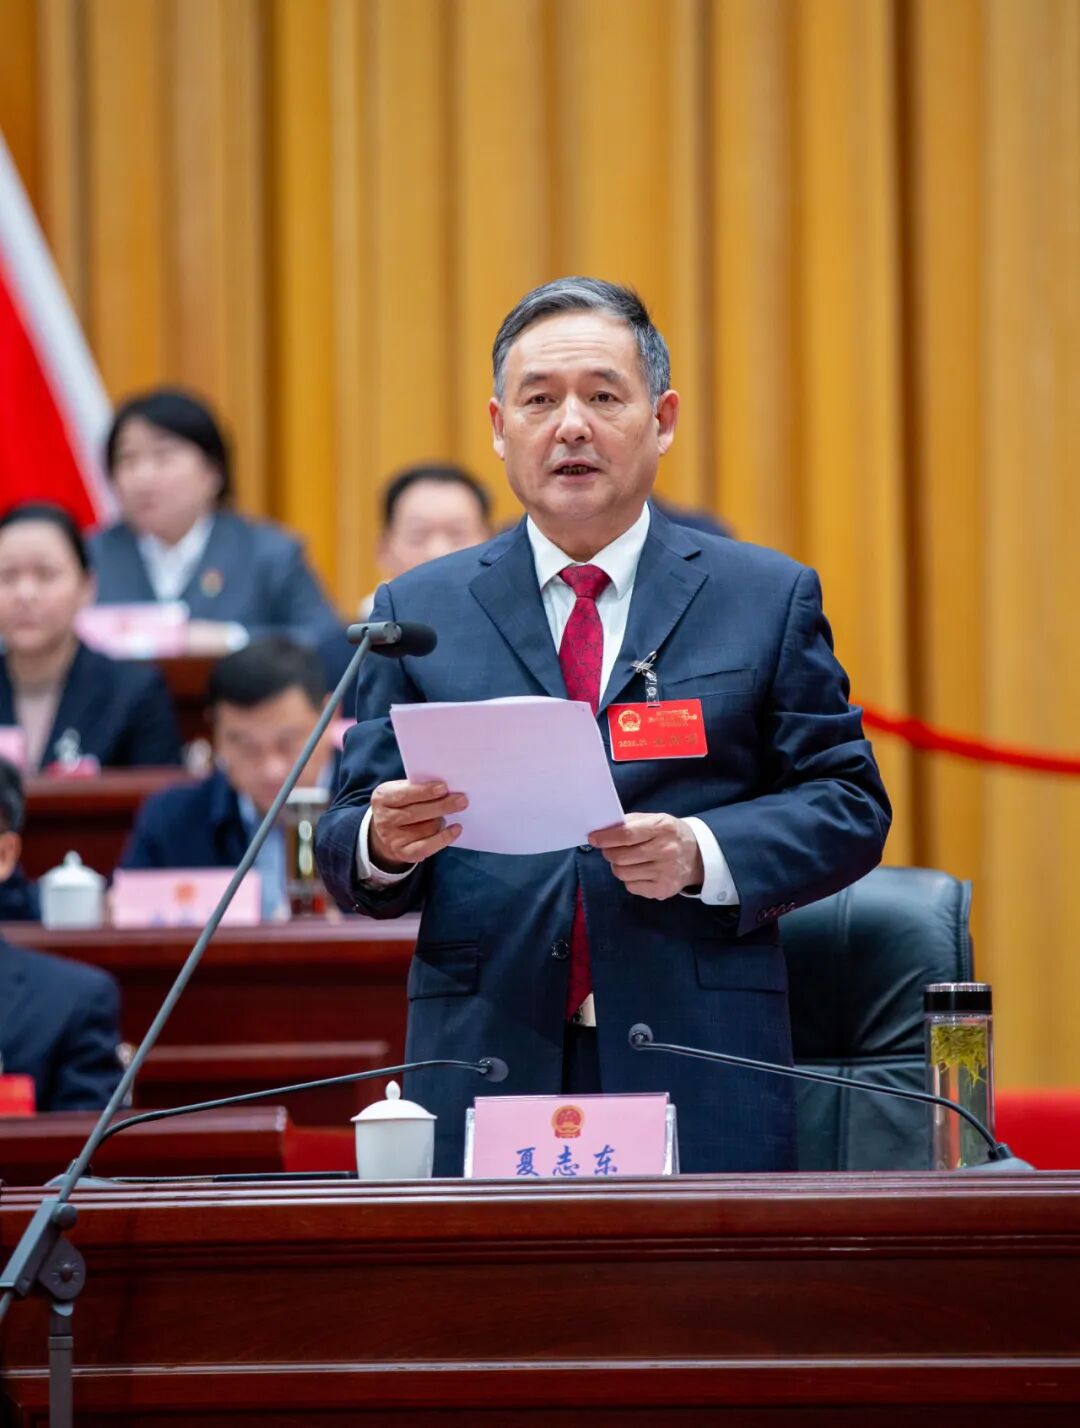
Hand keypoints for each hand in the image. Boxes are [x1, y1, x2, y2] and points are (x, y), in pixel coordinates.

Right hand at [369, 780, 466, 871]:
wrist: (388, 830)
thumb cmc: (402, 804)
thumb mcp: (402, 790)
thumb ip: (417, 788)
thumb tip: (446, 788)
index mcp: (382, 797)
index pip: (403, 794)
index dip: (424, 792)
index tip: (443, 788)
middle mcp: (383, 819)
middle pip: (415, 813)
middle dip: (441, 806)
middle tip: (462, 800)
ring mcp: (391, 838)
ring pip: (424, 828)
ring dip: (442, 819)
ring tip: (456, 809)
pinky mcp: (402, 853)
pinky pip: (426, 847)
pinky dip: (443, 839)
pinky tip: (456, 829)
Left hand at [588, 813, 703, 899]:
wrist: (697, 856)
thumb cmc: (669, 835)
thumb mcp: (655, 820)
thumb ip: (630, 822)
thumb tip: (603, 831)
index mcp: (663, 827)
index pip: (626, 834)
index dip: (606, 837)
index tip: (593, 838)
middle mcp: (666, 850)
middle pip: (620, 856)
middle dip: (609, 852)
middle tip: (611, 849)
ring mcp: (665, 872)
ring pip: (622, 873)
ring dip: (618, 866)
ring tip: (627, 860)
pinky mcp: (663, 889)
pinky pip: (631, 886)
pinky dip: (629, 879)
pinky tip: (639, 871)